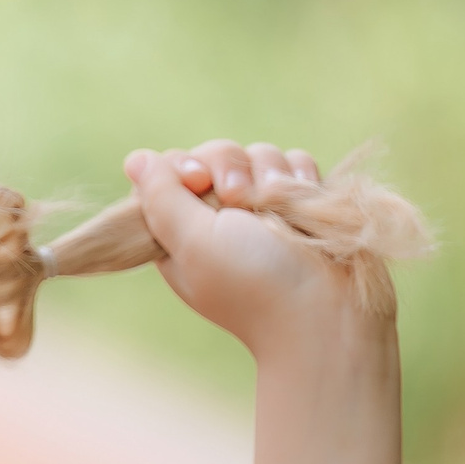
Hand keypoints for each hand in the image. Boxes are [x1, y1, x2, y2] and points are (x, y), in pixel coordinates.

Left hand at [124, 139, 365, 355]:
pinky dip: (299, 177)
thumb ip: (161, 197)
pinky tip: (303, 202)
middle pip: (214, 155)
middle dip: (229, 169)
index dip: (183, 167)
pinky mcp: (300, 202)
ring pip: (257, 155)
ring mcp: (263, 209)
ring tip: (278, 206)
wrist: (328, 308)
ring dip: (269, 175)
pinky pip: (294, 163)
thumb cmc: (255, 280)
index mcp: (182, 233)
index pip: (169, 171)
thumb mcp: (193, 240)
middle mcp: (220, 219)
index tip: (197, 180)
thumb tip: (136, 160)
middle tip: (239, 200)